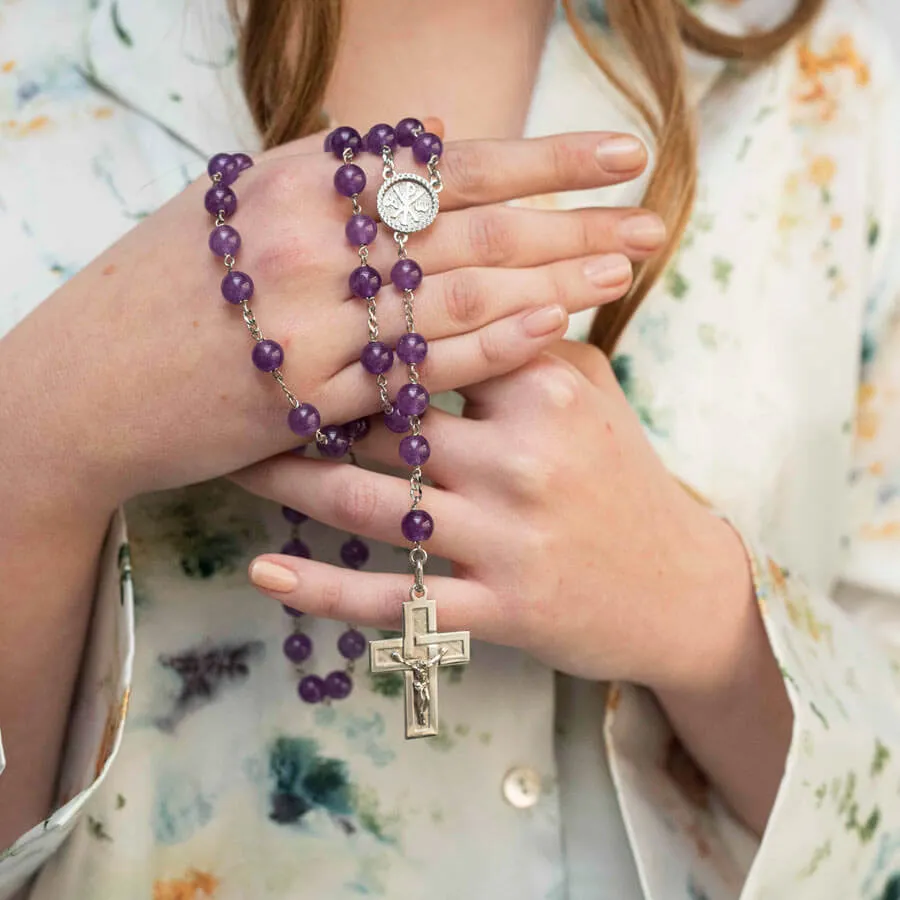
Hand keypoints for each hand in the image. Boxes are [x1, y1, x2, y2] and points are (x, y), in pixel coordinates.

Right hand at [0, 126, 663, 517]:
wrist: (85, 385)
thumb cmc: (162, 293)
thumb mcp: (238, 205)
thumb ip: (335, 175)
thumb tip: (431, 137)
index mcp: (298, 179)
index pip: (449, 160)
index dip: (543, 156)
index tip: (620, 153)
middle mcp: (310, 237)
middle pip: (473, 223)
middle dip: (573, 219)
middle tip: (652, 216)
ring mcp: (310, 318)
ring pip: (458, 291)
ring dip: (551, 280)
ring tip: (623, 272)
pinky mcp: (306, 396)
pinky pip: (415, 367)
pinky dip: (488, 346)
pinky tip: (553, 331)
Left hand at [231, 341, 755, 693]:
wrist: (680, 587)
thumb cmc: (623, 474)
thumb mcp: (590, 388)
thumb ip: (526, 330)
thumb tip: (449, 269)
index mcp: (544, 389)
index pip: (432, 342)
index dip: (359, 328)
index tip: (293, 313)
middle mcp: (522, 461)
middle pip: (386, 421)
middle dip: (308, 405)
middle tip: (240, 387)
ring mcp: (508, 541)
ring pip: (371, 505)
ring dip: (290, 484)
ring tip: (234, 465)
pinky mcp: (498, 611)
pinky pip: (394, 602)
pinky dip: (322, 591)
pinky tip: (263, 575)